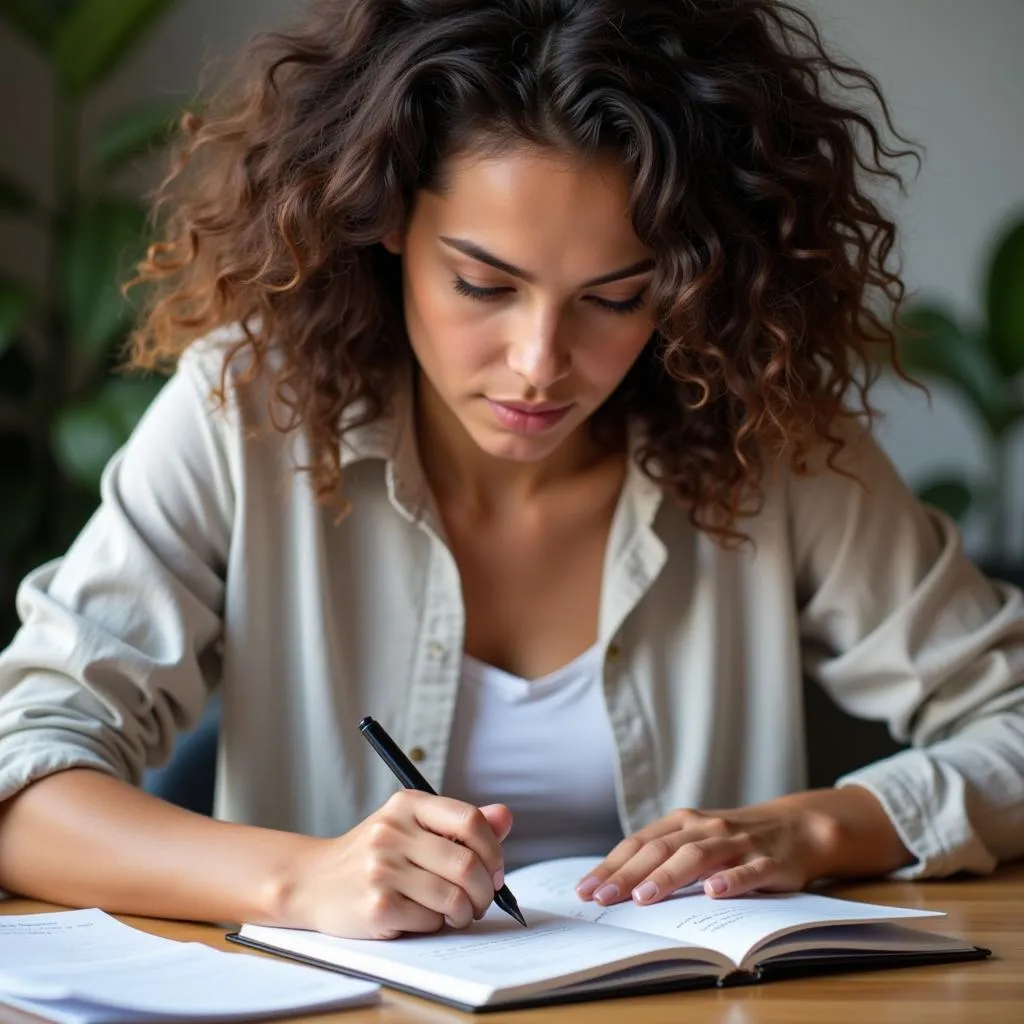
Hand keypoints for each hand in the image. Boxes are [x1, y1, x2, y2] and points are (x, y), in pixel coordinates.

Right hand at [274, 791, 512, 938]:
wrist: (313, 881)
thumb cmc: (374, 854)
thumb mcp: (411, 826)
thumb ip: (459, 823)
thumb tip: (505, 817)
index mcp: (407, 804)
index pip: (469, 820)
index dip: (494, 849)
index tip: (495, 870)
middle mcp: (392, 831)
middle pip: (466, 863)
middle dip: (484, 890)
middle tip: (481, 900)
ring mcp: (382, 868)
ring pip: (452, 897)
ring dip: (464, 912)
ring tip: (457, 912)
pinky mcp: (376, 904)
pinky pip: (430, 920)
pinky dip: (436, 924)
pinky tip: (423, 917)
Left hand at [575, 787, 911, 905]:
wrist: (797, 827)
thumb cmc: (734, 840)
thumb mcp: (696, 840)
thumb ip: (662, 855)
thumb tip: (616, 882)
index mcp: (682, 823)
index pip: (638, 844)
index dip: (611, 866)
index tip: (585, 889)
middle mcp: (704, 828)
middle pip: (659, 849)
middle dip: (627, 875)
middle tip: (601, 898)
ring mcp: (735, 843)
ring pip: (696, 857)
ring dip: (668, 877)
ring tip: (644, 897)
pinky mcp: (767, 861)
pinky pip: (747, 871)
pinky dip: (730, 881)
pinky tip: (713, 892)